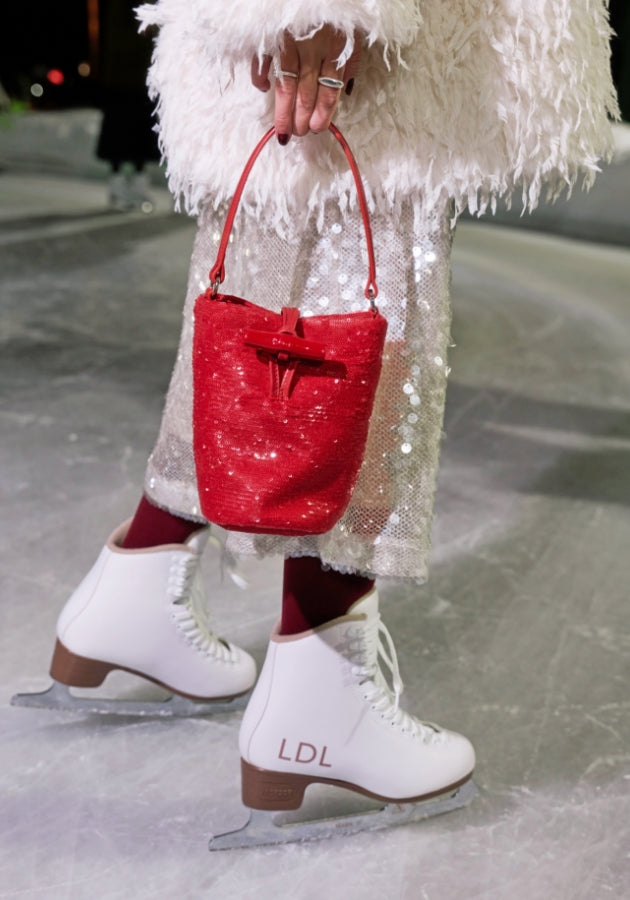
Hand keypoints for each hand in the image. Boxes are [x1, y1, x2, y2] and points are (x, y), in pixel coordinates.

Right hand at [251, 25, 360, 142]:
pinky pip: (262, 60)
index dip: (322, 113)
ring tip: (283, 130)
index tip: (316, 130)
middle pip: (306, 91)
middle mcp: (311, 48)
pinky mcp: (271, 34)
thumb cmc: (335, 11)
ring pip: (286, 84)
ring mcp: (289, 41)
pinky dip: (260, 76)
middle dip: (301, 118)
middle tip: (298, 134)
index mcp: (335, 48)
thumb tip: (346, 91)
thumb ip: (351, 60)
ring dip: (283, 110)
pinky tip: (263, 89)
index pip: (329, 89)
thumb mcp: (352, 32)